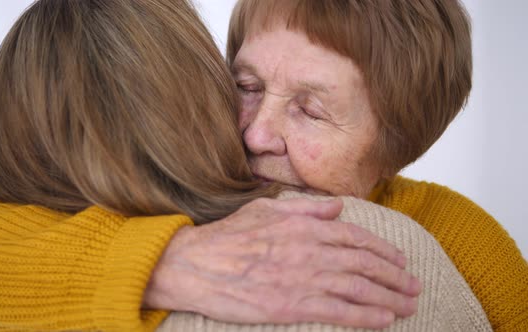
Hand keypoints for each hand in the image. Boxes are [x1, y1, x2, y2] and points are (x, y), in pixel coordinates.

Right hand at [144, 197, 420, 328]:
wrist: (197, 264)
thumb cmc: (228, 235)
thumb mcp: (265, 208)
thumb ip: (305, 206)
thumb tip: (337, 206)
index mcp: (304, 226)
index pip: (355, 237)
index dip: (382, 249)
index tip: (398, 259)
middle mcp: (311, 250)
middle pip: (364, 264)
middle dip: (395, 275)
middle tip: (414, 285)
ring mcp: (303, 279)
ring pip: (358, 288)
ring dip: (389, 297)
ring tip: (408, 305)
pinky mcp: (293, 306)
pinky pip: (339, 312)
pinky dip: (366, 316)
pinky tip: (384, 320)